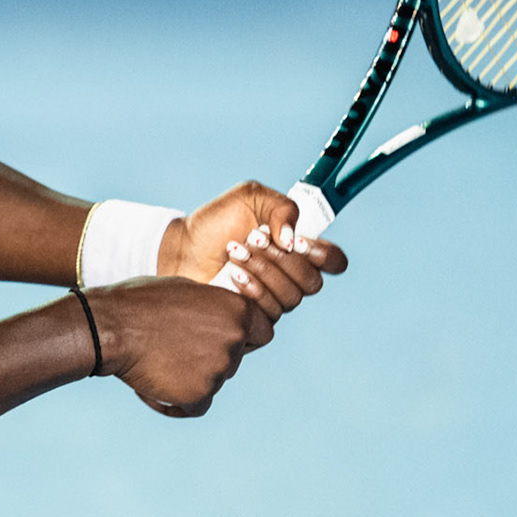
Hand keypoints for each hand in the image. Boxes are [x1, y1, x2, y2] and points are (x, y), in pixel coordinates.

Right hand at [90, 276, 272, 417]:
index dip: (244, 337)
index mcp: (237, 310)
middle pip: (234, 360)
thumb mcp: (186, 291)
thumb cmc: (140, 303)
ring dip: (192, 378)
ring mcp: (218, 370)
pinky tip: (154, 389)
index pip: (262, 333)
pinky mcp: (199, 395)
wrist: (111, 328)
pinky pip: (196, 405)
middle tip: (176, 349)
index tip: (222, 338)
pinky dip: (178, 402)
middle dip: (211, 357)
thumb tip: (222, 316)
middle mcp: (234, 340)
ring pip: (214, 382)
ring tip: (157, 363)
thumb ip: (213, 307)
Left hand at [158, 181, 347, 322]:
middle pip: (312, 282)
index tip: (297, 242)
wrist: (182, 248)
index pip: (335, 262)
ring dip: (262, 270)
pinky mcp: (255, 318)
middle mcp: (291, 277)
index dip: (324, 255)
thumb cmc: (216, 223)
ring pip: (290, 297)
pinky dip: (251, 289)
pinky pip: (269, 313)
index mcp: (298, 248)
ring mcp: (275, 300)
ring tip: (234, 251)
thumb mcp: (249, 198)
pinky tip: (231, 275)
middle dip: (282, 260)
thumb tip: (293, 239)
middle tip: (253, 239)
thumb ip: (280, 207)